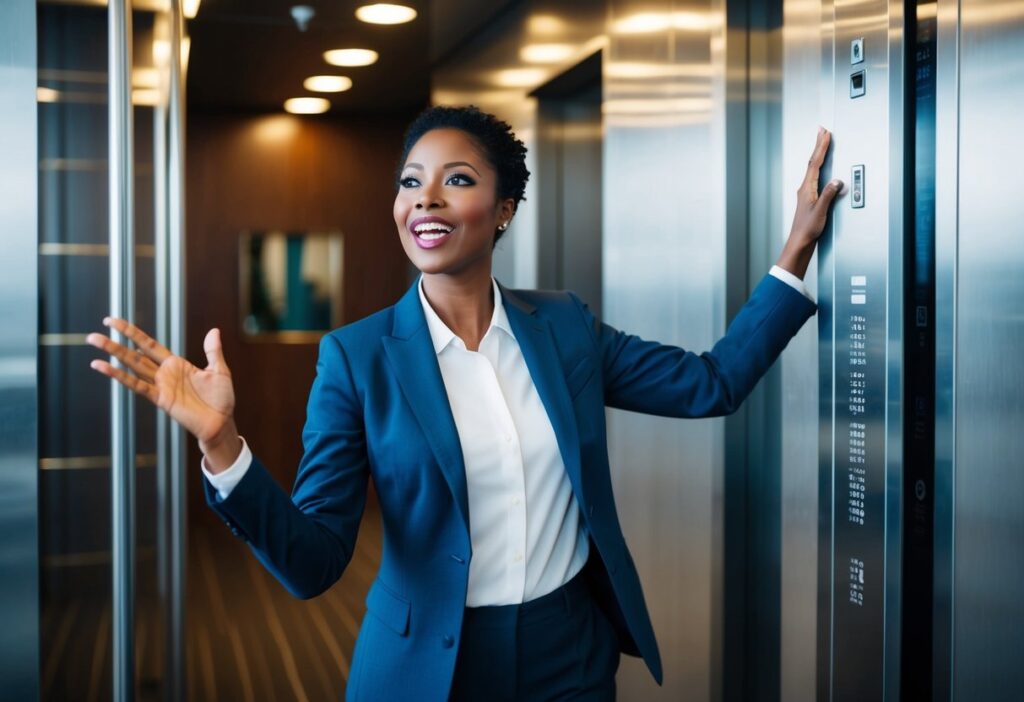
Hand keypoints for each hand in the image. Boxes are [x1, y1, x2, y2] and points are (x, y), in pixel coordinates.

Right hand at [87, 320, 241, 469]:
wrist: (221, 422)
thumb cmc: (221, 399)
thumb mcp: (219, 370)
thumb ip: (213, 351)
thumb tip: (214, 330)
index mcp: (176, 364)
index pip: (149, 344)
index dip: (132, 333)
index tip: (114, 322)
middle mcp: (164, 374)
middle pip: (134, 354)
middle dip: (114, 343)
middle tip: (94, 334)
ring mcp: (160, 386)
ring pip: (132, 366)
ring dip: (113, 354)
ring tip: (94, 343)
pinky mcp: (160, 398)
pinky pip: (137, 385)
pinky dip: (120, 376)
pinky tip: (104, 367)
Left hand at [776, 127, 843, 278]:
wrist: (800, 241)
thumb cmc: (807, 228)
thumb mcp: (821, 211)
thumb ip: (829, 194)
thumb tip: (836, 181)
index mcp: (807, 188)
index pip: (815, 163)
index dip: (821, 148)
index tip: (825, 134)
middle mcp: (805, 188)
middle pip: (813, 162)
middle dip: (818, 145)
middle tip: (822, 130)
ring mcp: (806, 192)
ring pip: (813, 167)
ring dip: (818, 153)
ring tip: (822, 142)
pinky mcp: (809, 197)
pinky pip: (815, 175)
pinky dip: (819, 165)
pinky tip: (821, 166)